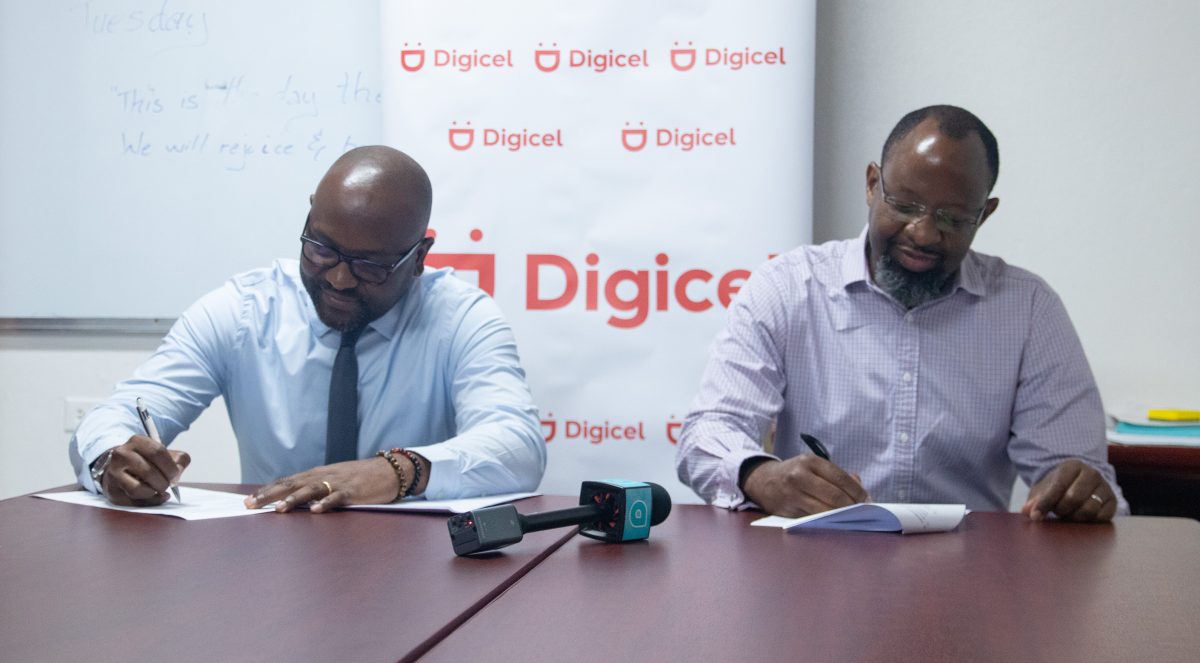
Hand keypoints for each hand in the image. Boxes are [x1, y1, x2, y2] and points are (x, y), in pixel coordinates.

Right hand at [101, 435, 190, 506]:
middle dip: (164, 481)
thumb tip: (178, 472)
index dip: (170, 466)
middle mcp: (121, 454)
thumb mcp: (164, 454)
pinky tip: (154, 495)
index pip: (157, 452)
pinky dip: (149, 500)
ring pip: (139, 487)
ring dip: (155, 491)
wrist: (120, 468)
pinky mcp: (112, 489)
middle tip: (168, 483)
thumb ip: (179, 459)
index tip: (174, 473)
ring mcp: (113, 472)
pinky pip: (133, 499)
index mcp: (137, 441)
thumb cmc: (146, 461)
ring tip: (158, 488)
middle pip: (149, 471)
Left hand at [243, 456, 404, 513]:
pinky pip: (338, 497)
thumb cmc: (359, 478)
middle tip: (250, 505)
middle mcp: (323, 476)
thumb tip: (292, 500)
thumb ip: (315, 488)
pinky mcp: (354, 491)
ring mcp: (338, 483)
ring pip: (312, 489)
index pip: (287, 481)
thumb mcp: (333, 480)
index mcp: (317, 474)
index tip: (248, 501)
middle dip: (270, 495)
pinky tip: (316, 510)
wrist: (389, 470)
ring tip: (279, 509)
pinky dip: (326, 503)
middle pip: (292, 484)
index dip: (267, 490)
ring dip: (294, 499)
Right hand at [741, 456, 868, 517]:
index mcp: (810, 461)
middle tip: (861, 511)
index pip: (841, 478)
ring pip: (825, 510)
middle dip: (852, 506)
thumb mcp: (813, 466)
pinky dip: (828, 520)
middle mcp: (800, 475)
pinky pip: (814, 518)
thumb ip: (837, 475)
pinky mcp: (789, 509)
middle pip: (835, 496)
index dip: (857, 491)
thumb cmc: (794, 473)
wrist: (762, 481)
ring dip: (842, 516)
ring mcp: (793, 494)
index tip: (866, 499)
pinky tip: (835, 520)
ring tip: (850, 516)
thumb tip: (860, 486)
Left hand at [1022, 459, 1116, 522]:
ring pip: (1088, 509)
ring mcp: (1104, 487)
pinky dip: (1088, 522)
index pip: (1058, 485)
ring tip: (1068, 514)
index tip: (1035, 516)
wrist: (1078, 485)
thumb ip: (1035, 499)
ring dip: (1074, 517)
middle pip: (1073, 499)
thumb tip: (1026, 511)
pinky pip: (1101, 517)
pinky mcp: (1112, 502)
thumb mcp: (1043, 490)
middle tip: (1057, 512)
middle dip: (1061, 510)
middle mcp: (1091, 473)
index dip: (1045, 503)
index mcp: (1072, 466)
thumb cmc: (1058, 488)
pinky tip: (1080, 518)